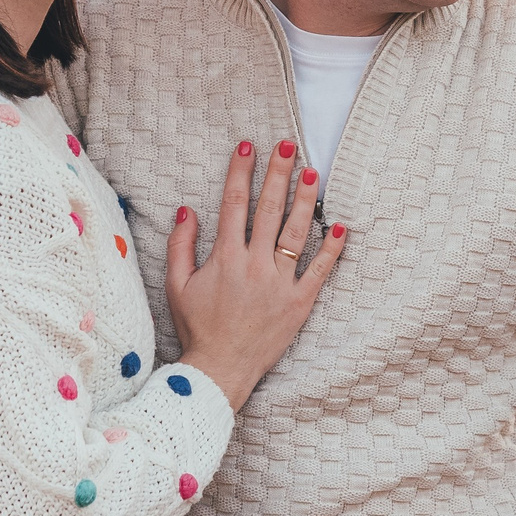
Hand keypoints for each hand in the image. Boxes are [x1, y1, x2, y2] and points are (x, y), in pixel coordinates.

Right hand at [164, 139, 347, 407]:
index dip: (240, 172)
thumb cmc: (197, 328)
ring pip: (296, 233)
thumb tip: (186, 209)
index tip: (248, 146)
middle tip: (288, 145)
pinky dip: (331, 247)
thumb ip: (180, 245)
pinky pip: (319, 270)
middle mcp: (254, 265)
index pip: (234, 204)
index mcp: (225, 258)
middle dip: (278, 173)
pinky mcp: (300, 302)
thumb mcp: (177, 286)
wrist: (220, 370)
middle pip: (269, 209)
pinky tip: (339, 224)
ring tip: (312, 172)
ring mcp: (280, 284)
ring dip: (305, 200)